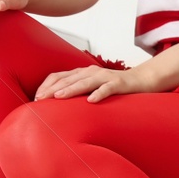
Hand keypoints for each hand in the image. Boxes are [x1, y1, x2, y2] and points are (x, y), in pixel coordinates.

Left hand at [34, 64, 156, 102]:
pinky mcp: (119, 84)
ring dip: (71, 89)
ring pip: (85, 82)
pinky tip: (91, 101)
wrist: (142, 80)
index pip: (59, 76)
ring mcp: (105, 77)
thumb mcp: (93, 87)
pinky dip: (99, 94)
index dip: (46, 85)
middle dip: (53, 88)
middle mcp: (91, 72)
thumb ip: (78, 92)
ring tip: (58, 97)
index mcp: (82, 72)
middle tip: (40, 100)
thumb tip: (58, 105)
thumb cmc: (115, 86)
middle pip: (68, 78)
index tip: (36, 98)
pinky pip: (108, 88)